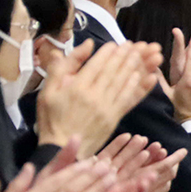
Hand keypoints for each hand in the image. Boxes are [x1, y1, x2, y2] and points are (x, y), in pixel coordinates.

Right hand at [37, 40, 160, 157]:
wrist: (62, 148)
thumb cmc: (52, 118)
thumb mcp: (48, 90)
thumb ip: (62, 66)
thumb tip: (84, 46)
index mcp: (76, 88)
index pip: (97, 65)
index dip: (108, 53)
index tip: (115, 44)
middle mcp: (94, 96)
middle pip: (112, 72)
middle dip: (124, 56)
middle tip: (132, 45)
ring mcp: (106, 108)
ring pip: (122, 83)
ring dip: (133, 68)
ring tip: (140, 55)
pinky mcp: (114, 119)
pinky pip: (127, 100)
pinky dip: (136, 88)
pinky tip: (142, 77)